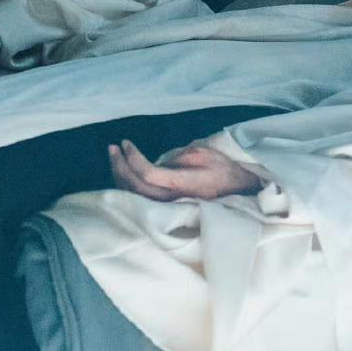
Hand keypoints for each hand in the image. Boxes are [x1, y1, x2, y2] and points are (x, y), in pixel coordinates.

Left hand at [107, 139, 262, 201]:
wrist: (238, 191)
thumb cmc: (223, 170)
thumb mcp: (203, 154)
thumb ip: (177, 156)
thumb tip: (157, 161)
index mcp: (181, 184)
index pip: (148, 174)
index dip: (133, 159)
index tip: (126, 142)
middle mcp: (171, 199)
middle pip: (135, 187)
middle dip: (120, 166)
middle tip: (113, 147)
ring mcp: (167, 206)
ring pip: (134, 195)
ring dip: (120, 175)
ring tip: (114, 156)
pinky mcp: (166, 207)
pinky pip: (139, 198)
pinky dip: (127, 184)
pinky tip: (123, 171)